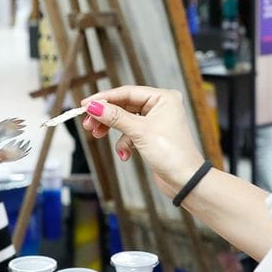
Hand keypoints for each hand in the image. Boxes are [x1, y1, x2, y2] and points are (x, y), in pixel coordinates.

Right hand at [79, 86, 204, 199]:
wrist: (185, 180)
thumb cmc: (171, 153)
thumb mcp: (139, 132)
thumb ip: (115, 117)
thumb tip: (94, 106)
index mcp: (163, 97)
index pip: (127, 92)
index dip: (104, 97)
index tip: (85, 104)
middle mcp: (161, 106)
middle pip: (124, 105)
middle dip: (106, 115)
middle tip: (88, 123)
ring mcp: (156, 121)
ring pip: (125, 120)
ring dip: (112, 129)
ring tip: (97, 135)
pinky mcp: (151, 135)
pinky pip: (130, 133)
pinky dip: (124, 143)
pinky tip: (125, 154)